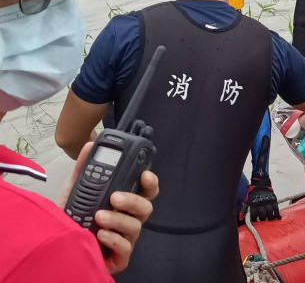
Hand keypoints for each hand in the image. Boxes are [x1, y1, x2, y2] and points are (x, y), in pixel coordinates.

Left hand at [61, 142, 158, 274]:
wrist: (56, 244)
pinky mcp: (119, 257)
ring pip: (136, 226)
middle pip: (146, 207)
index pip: (147, 190)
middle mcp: (129, 218)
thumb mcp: (75, 191)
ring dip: (119, 219)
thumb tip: (90, 145)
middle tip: (115, 197)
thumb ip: (84, 169)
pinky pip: (125, 248)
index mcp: (125, 202)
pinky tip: (100, 234)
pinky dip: (114, 239)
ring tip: (99, 216)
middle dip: (133, 201)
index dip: (150, 182)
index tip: (145, 174)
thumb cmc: (73, 217)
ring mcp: (126, 238)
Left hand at [241, 176, 280, 221]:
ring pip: (270, 212)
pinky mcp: (274, 200)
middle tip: (263, 220)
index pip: (254, 214)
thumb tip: (241, 218)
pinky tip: (277, 217)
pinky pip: (276, 208)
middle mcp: (261, 203)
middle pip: (262, 214)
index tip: (255, 220)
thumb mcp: (247, 201)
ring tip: (270, 219)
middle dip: (263, 219)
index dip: (254, 219)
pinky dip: (277, 214)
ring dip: (270, 217)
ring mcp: (268, 201)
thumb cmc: (253, 195)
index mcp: (254, 204)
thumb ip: (244, 210)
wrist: (261, 185)